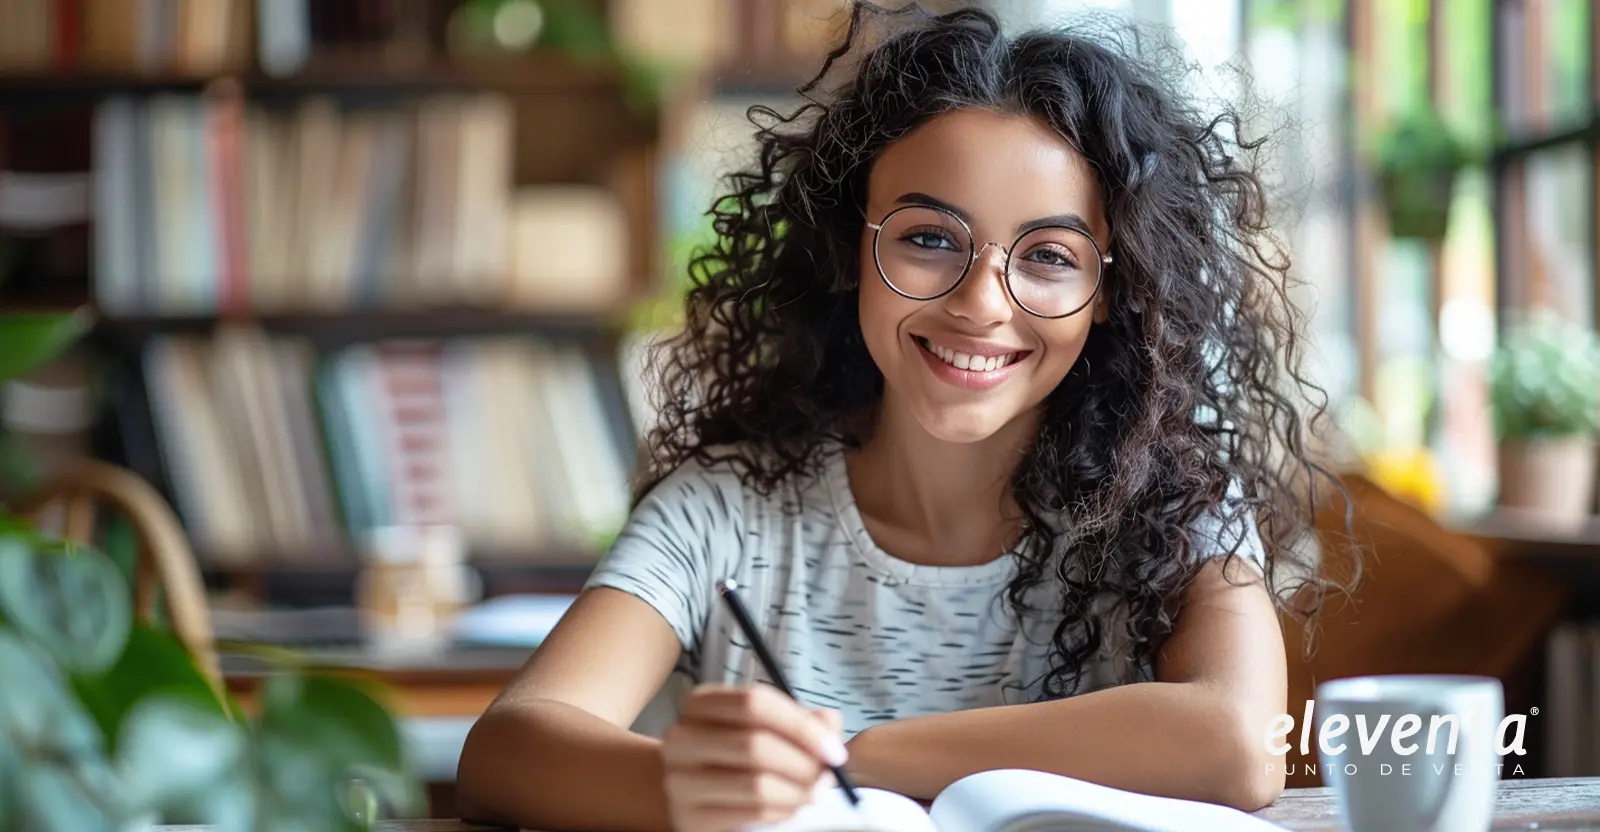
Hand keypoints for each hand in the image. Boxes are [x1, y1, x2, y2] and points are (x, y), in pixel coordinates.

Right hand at [661, 684, 847, 831]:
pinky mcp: (689, 817)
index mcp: (701, 703)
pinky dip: (781, 812)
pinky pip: (749, 814)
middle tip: (828, 777)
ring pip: (755, 784)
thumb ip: (801, 719)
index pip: (755, 702)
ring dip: (797, 792)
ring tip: (812, 794)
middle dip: (803, 764)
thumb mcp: (765, 727)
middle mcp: (682, 736)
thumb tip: (829, 725)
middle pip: (755, 744)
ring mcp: (680, 779)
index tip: (834, 750)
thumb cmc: (736, 754)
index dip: (802, 726)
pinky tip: (789, 808)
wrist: (692, 791)